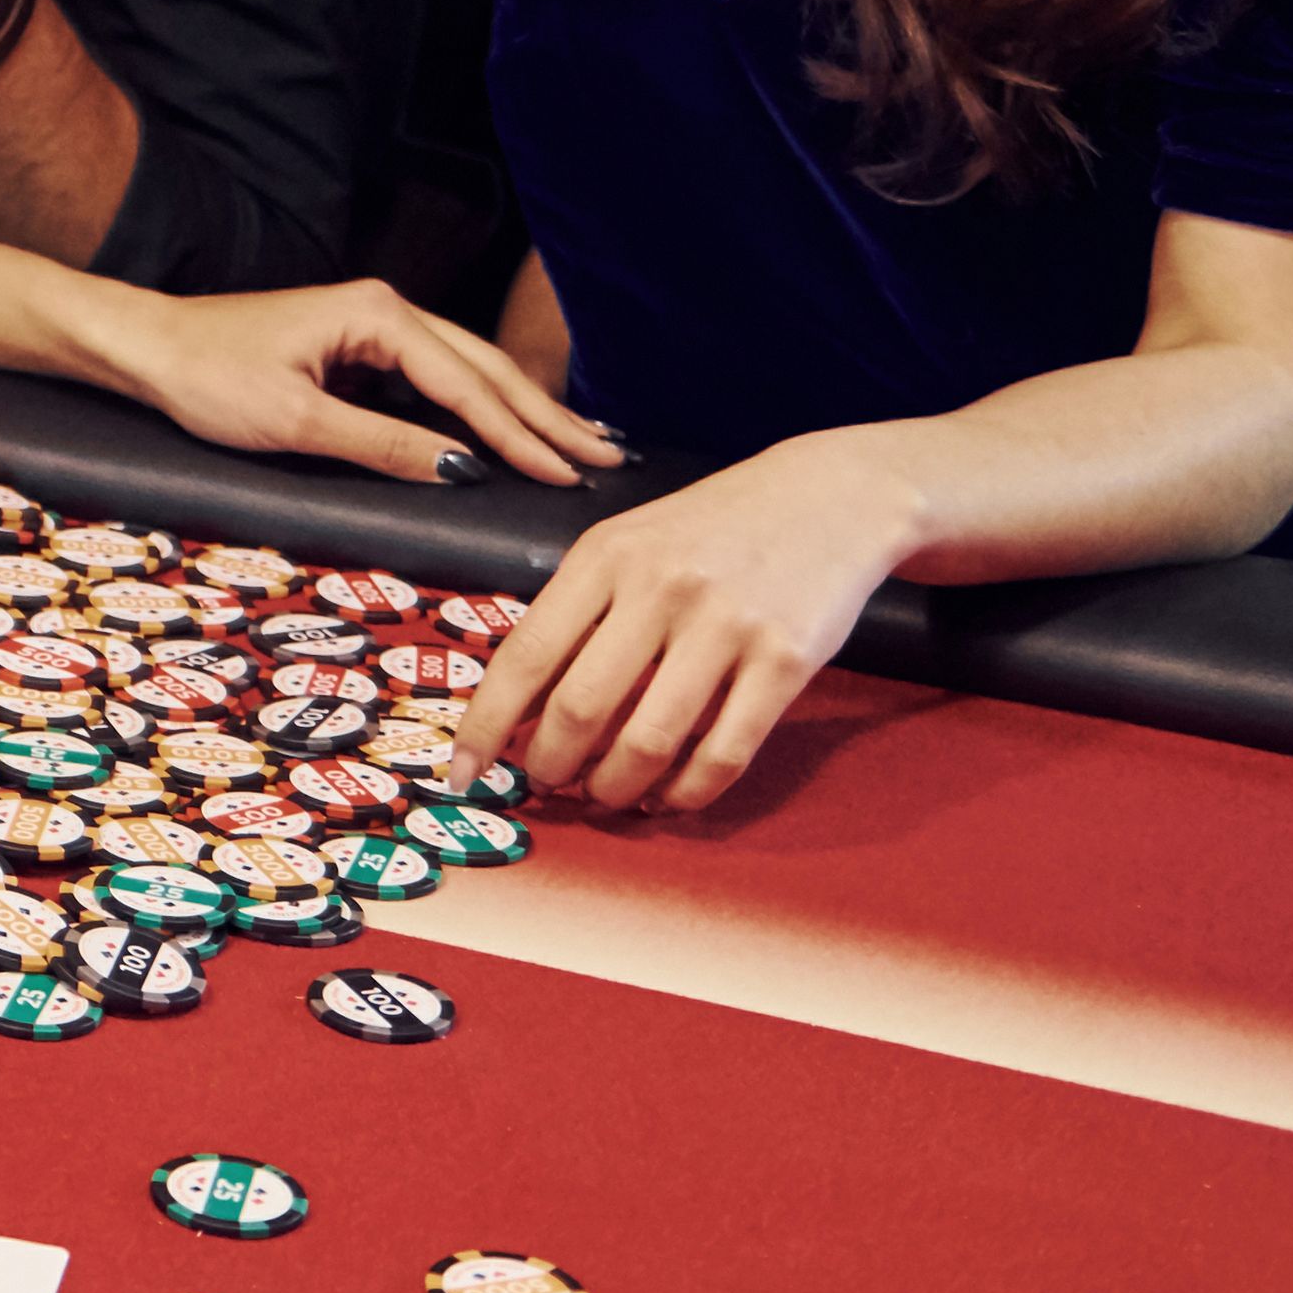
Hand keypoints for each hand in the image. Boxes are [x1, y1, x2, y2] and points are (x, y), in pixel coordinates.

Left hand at [68, 277, 617, 490]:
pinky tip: (514, 428)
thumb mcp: (294, 422)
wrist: (149, 345)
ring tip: (583, 445)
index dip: (522, 438)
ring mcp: (378, 324)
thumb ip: (382, 445)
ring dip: (526, 410)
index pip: (469, 386)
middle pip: (486, 369)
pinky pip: (441, 376)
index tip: (570, 476)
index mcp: (379, 317)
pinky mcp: (364, 345)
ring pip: (470, 370)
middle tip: (610, 459)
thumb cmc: (208, 378)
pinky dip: (484, 404)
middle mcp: (388, 309)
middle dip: (549, 418)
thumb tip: (461, 469)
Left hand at [456, 437, 916, 813]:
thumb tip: (517, 703)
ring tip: (605, 796)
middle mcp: (660, 588)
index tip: (461, 770)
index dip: (486, 725)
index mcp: (604, 556)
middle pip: (580, 708)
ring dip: (615, 787)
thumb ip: (577, 610)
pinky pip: (724, 751)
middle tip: (545, 784)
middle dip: (550, 765)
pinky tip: (670, 797)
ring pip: (649, 740)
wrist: (831, 495)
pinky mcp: (786, 659)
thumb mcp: (628, 542)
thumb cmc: (711, 529)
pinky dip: (688, 791)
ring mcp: (726, 624)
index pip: (525, 656)